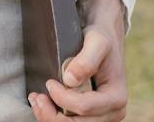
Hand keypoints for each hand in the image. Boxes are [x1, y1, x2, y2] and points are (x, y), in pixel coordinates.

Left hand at [29, 0, 129, 120]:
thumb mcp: (97, 41)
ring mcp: (102, 116)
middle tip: (36, 97)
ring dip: (50, 118)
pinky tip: (42, 104)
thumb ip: (86, 60)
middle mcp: (113, 112)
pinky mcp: (92, 115)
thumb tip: (69, 80)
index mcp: (116, 97)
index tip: (49, 82)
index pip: (84, 107)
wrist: (105, 41)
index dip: (62, 98)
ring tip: (36, 100)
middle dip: (52, 115)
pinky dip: (54, 117)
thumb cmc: (101, 39)